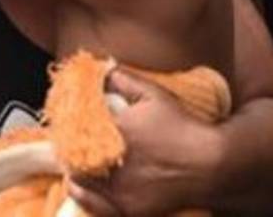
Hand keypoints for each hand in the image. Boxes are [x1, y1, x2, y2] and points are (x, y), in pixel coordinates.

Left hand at [68, 70, 221, 215]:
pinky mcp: (128, 208)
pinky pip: (95, 205)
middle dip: (67, 148)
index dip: (66, 126)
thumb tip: (103, 70)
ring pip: (81, 180)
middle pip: (73, 155)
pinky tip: (78, 185)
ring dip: (74, 170)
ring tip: (71, 163)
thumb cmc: (183, 127)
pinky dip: (83, 194)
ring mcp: (120, 187)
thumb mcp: (155, 95)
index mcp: (115, 129)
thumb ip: (125, 81)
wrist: (210, 165)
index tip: (63, 124)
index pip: (76, 127)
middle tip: (63, 144)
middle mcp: (113, 160)